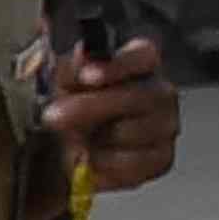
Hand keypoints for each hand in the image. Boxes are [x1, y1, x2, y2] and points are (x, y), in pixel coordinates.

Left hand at [44, 39, 181, 193]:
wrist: (64, 155)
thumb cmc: (70, 111)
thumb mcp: (60, 85)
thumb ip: (71, 68)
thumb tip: (80, 56)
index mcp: (140, 65)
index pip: (143, 55)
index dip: (118, 65)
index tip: (88, 75)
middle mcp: (159, 93)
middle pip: (138, 96)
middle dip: (90, 107)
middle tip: (54, 116)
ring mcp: (164, 126)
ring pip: (131, 132)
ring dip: (93, 139)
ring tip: (75, 140)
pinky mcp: (160, 158)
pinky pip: (131, 164)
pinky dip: (102, 164)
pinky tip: (90, 159)